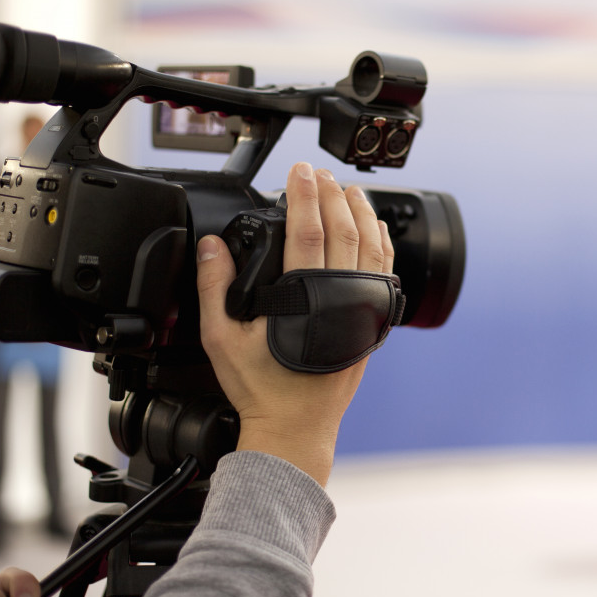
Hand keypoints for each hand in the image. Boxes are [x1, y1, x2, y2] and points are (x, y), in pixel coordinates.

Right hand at [195, 162, 393, 485]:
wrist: (297, 425)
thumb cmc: (261, 386)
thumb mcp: (221, 338)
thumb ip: (215, 287)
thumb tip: (212, 246)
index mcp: (304, 298)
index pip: (307, 232)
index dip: (304, 196)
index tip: (299, 171)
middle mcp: (340, 300)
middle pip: (343, 231)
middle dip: (331, 195)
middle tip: (319, 173)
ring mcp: (362, 310)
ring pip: (371, 248)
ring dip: (361, 213)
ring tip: (348, 189)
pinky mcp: (372, 320)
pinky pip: (384, 273)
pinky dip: (381, 244)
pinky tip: (374, 228)